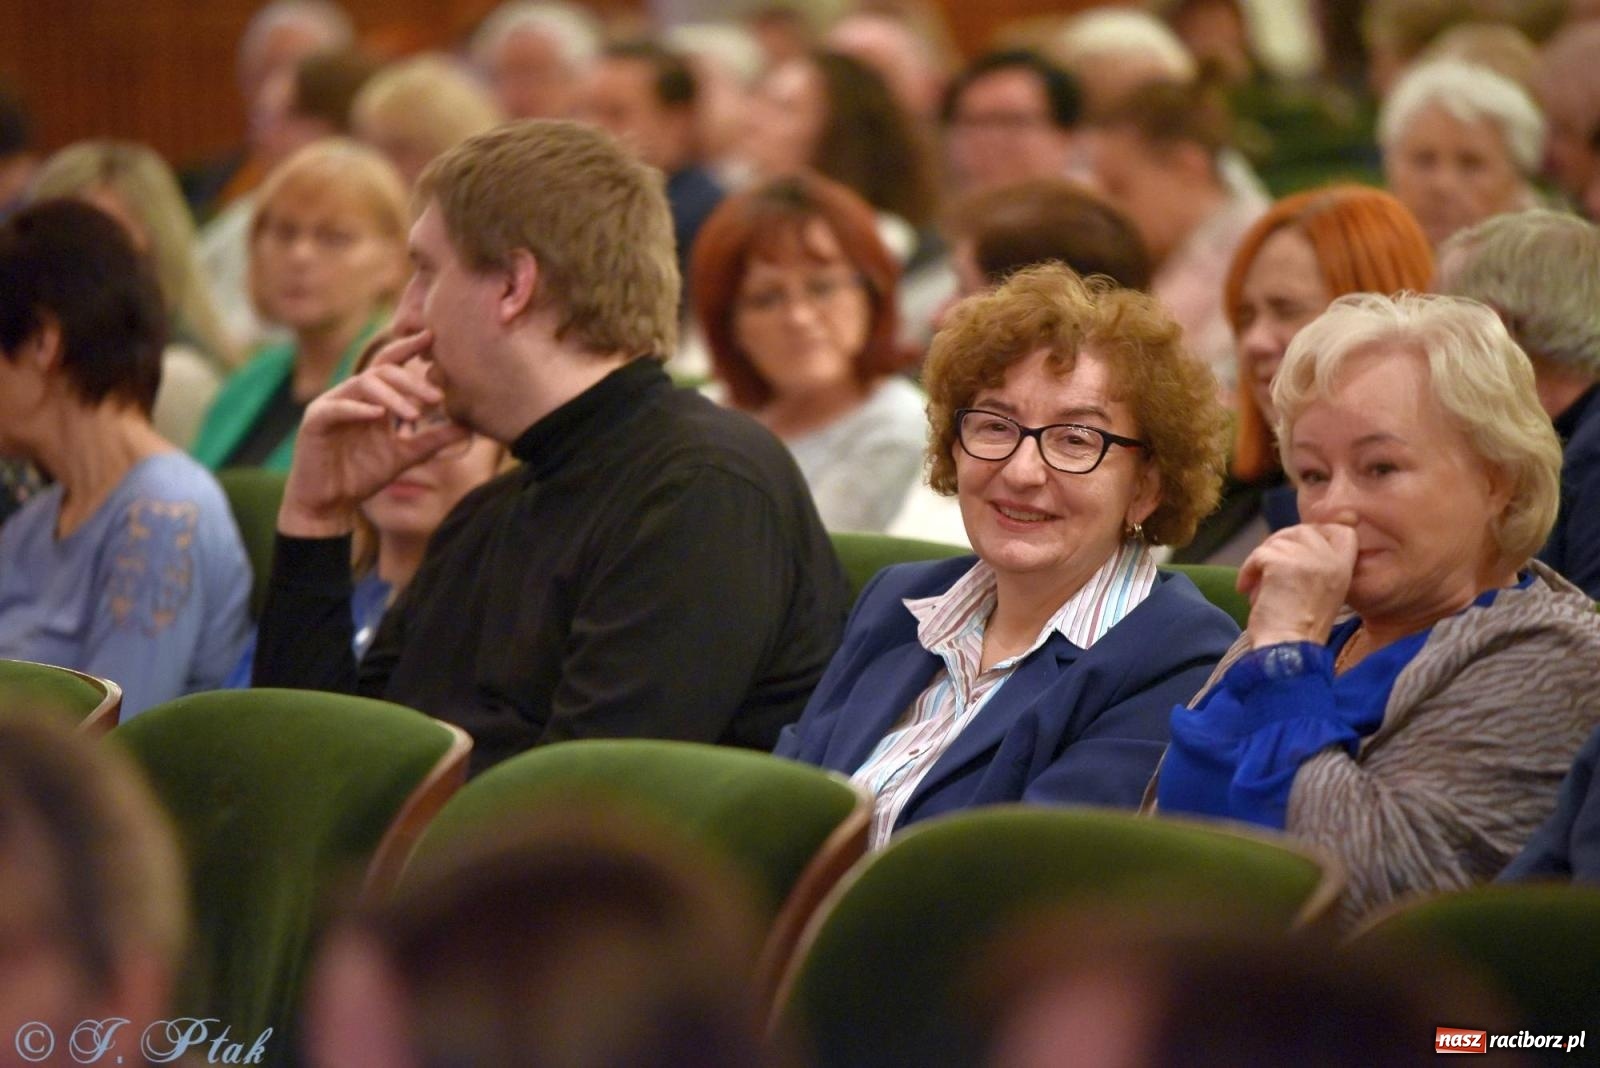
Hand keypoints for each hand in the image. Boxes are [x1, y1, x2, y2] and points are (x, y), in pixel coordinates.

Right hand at [278, 330, 470, 537]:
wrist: (329, 503)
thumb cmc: (363, 475)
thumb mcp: (406, 455)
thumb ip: (433, 439)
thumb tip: (469, 427)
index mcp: (372, 397)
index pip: (391, 364)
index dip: (408, 347)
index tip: (432, 337)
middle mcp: (351, 394)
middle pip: (383, 371)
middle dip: (411, 381)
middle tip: (438, 397)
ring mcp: (332, 404)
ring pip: (363, 384)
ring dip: (392, 396)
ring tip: (414, 413)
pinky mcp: (315, 421)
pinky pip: (337, 407)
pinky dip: (358, 409)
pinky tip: (379, 415)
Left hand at [1237, 521, 1357, 647]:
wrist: (1289, 651)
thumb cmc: (1298, 630)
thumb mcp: (1320, 593)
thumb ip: (1314, 567)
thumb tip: (1287, 541)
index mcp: (1344, 569)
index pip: (1343, 531)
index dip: (1318, 531)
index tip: (1297, 548)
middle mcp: (1330, 561)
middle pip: (1302, 530)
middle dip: (1279, 545)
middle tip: (1266, 569)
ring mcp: (1308, 560)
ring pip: (1276, 542)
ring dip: (1260, 562)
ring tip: (1258, 589)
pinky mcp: (1283, 563)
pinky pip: (1258, 555)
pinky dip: (1247, 572)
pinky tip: (1246, 591)